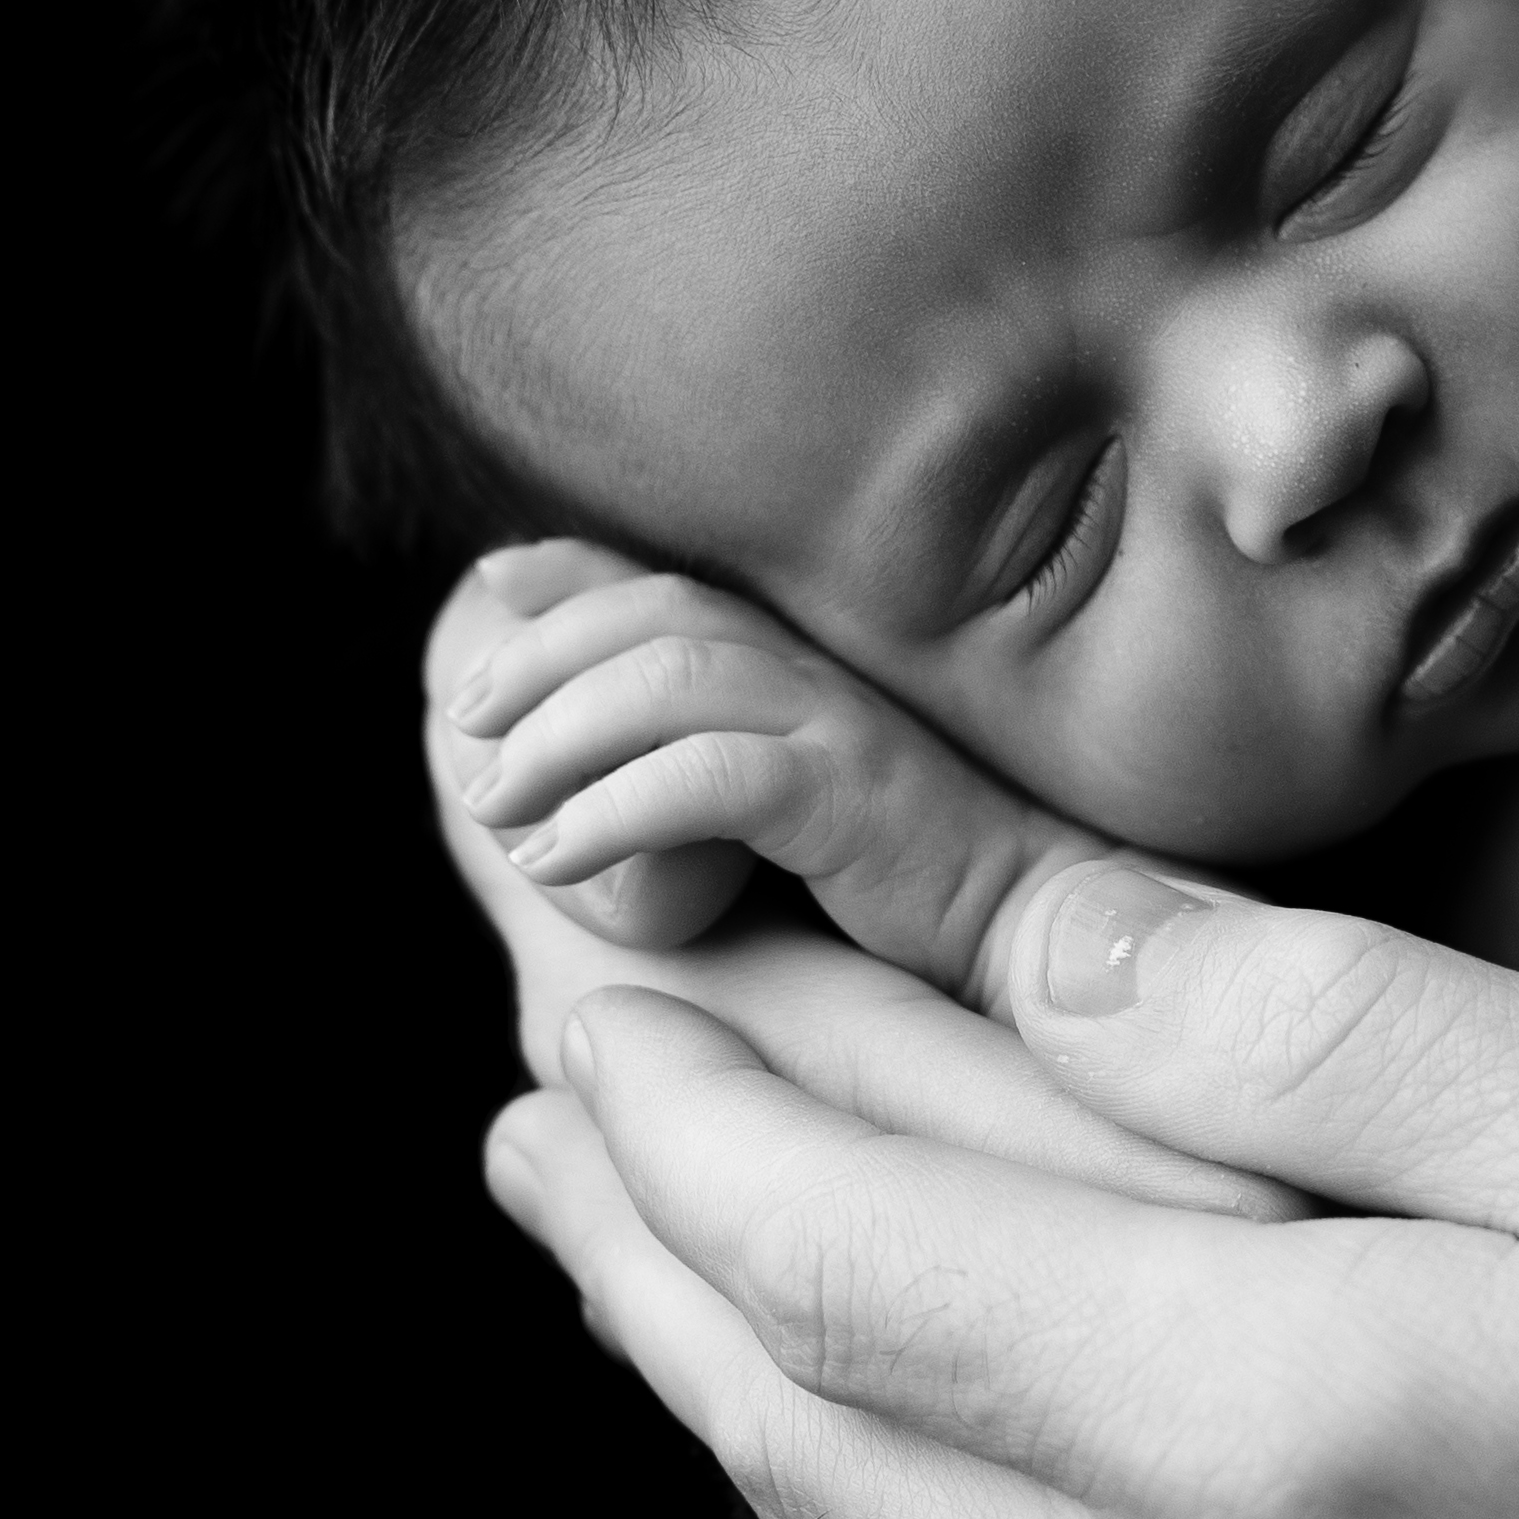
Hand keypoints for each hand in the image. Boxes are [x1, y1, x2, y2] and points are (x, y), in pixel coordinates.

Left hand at [437, 540, 1120, 996]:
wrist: (1050, 951)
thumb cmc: (917, 904)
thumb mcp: (797, 824)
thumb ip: (720, 780)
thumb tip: (589, 785)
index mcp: (812, 667)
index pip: (675, 580)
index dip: (574, 567)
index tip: (495, 578)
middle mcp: (830, 676)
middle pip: (657, 612)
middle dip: (538, 655)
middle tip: (467, 729)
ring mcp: (852, 730)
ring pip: (674, 678)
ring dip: (558, 734)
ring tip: (495, 806)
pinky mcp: (866, 802)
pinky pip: (720, 777)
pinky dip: (616, 809)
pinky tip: (559, 859)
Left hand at [486, 865, 1518, 1518]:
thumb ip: (1316, 1037)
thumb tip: (1030, 927)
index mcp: (1269, 1425)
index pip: (822, 1236)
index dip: (660, 1069)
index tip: (563, 917)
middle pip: (781, 1384)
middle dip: (625, 1179)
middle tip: (531, 1005)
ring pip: (854, 1497)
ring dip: (701, 1309)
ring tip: (598, 1159)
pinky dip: (852, 1415)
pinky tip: (859, 1331)